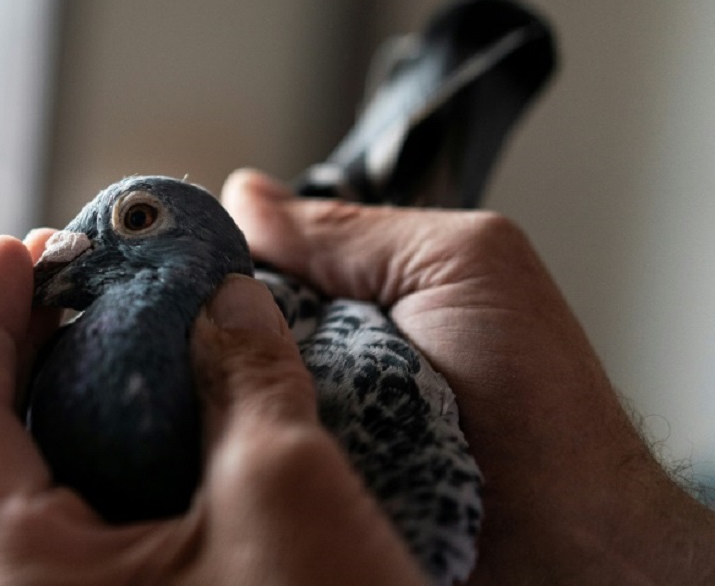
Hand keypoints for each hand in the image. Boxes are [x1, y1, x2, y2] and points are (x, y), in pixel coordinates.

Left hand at [0, 232, 426, 584]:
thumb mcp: (284, 488)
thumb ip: (249, 374)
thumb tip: (230, 300)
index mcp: (27, 578)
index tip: (17, 248)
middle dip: (8, 345)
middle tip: (56, 271)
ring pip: (17, 486)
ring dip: (46, 392)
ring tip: (91, 325)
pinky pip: (65, 518)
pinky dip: (86, 444)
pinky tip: (135, 411)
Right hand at [222, 168, 714, 584]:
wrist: (562, 532)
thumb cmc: (538, 395)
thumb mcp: (457, 266)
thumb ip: (352, 231)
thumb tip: (247, 195)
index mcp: (360, 288)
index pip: (260, 255)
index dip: (218, 255)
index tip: (166, 258)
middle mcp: (329, 347)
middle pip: (234, 321)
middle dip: (210, 325)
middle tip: (178, 332)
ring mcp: (315, 412)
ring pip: (233, 384)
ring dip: (225, 385)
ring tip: (206, 389)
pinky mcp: (310, 473)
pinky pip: (253, 446)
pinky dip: (241, 440)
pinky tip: (228, 436)